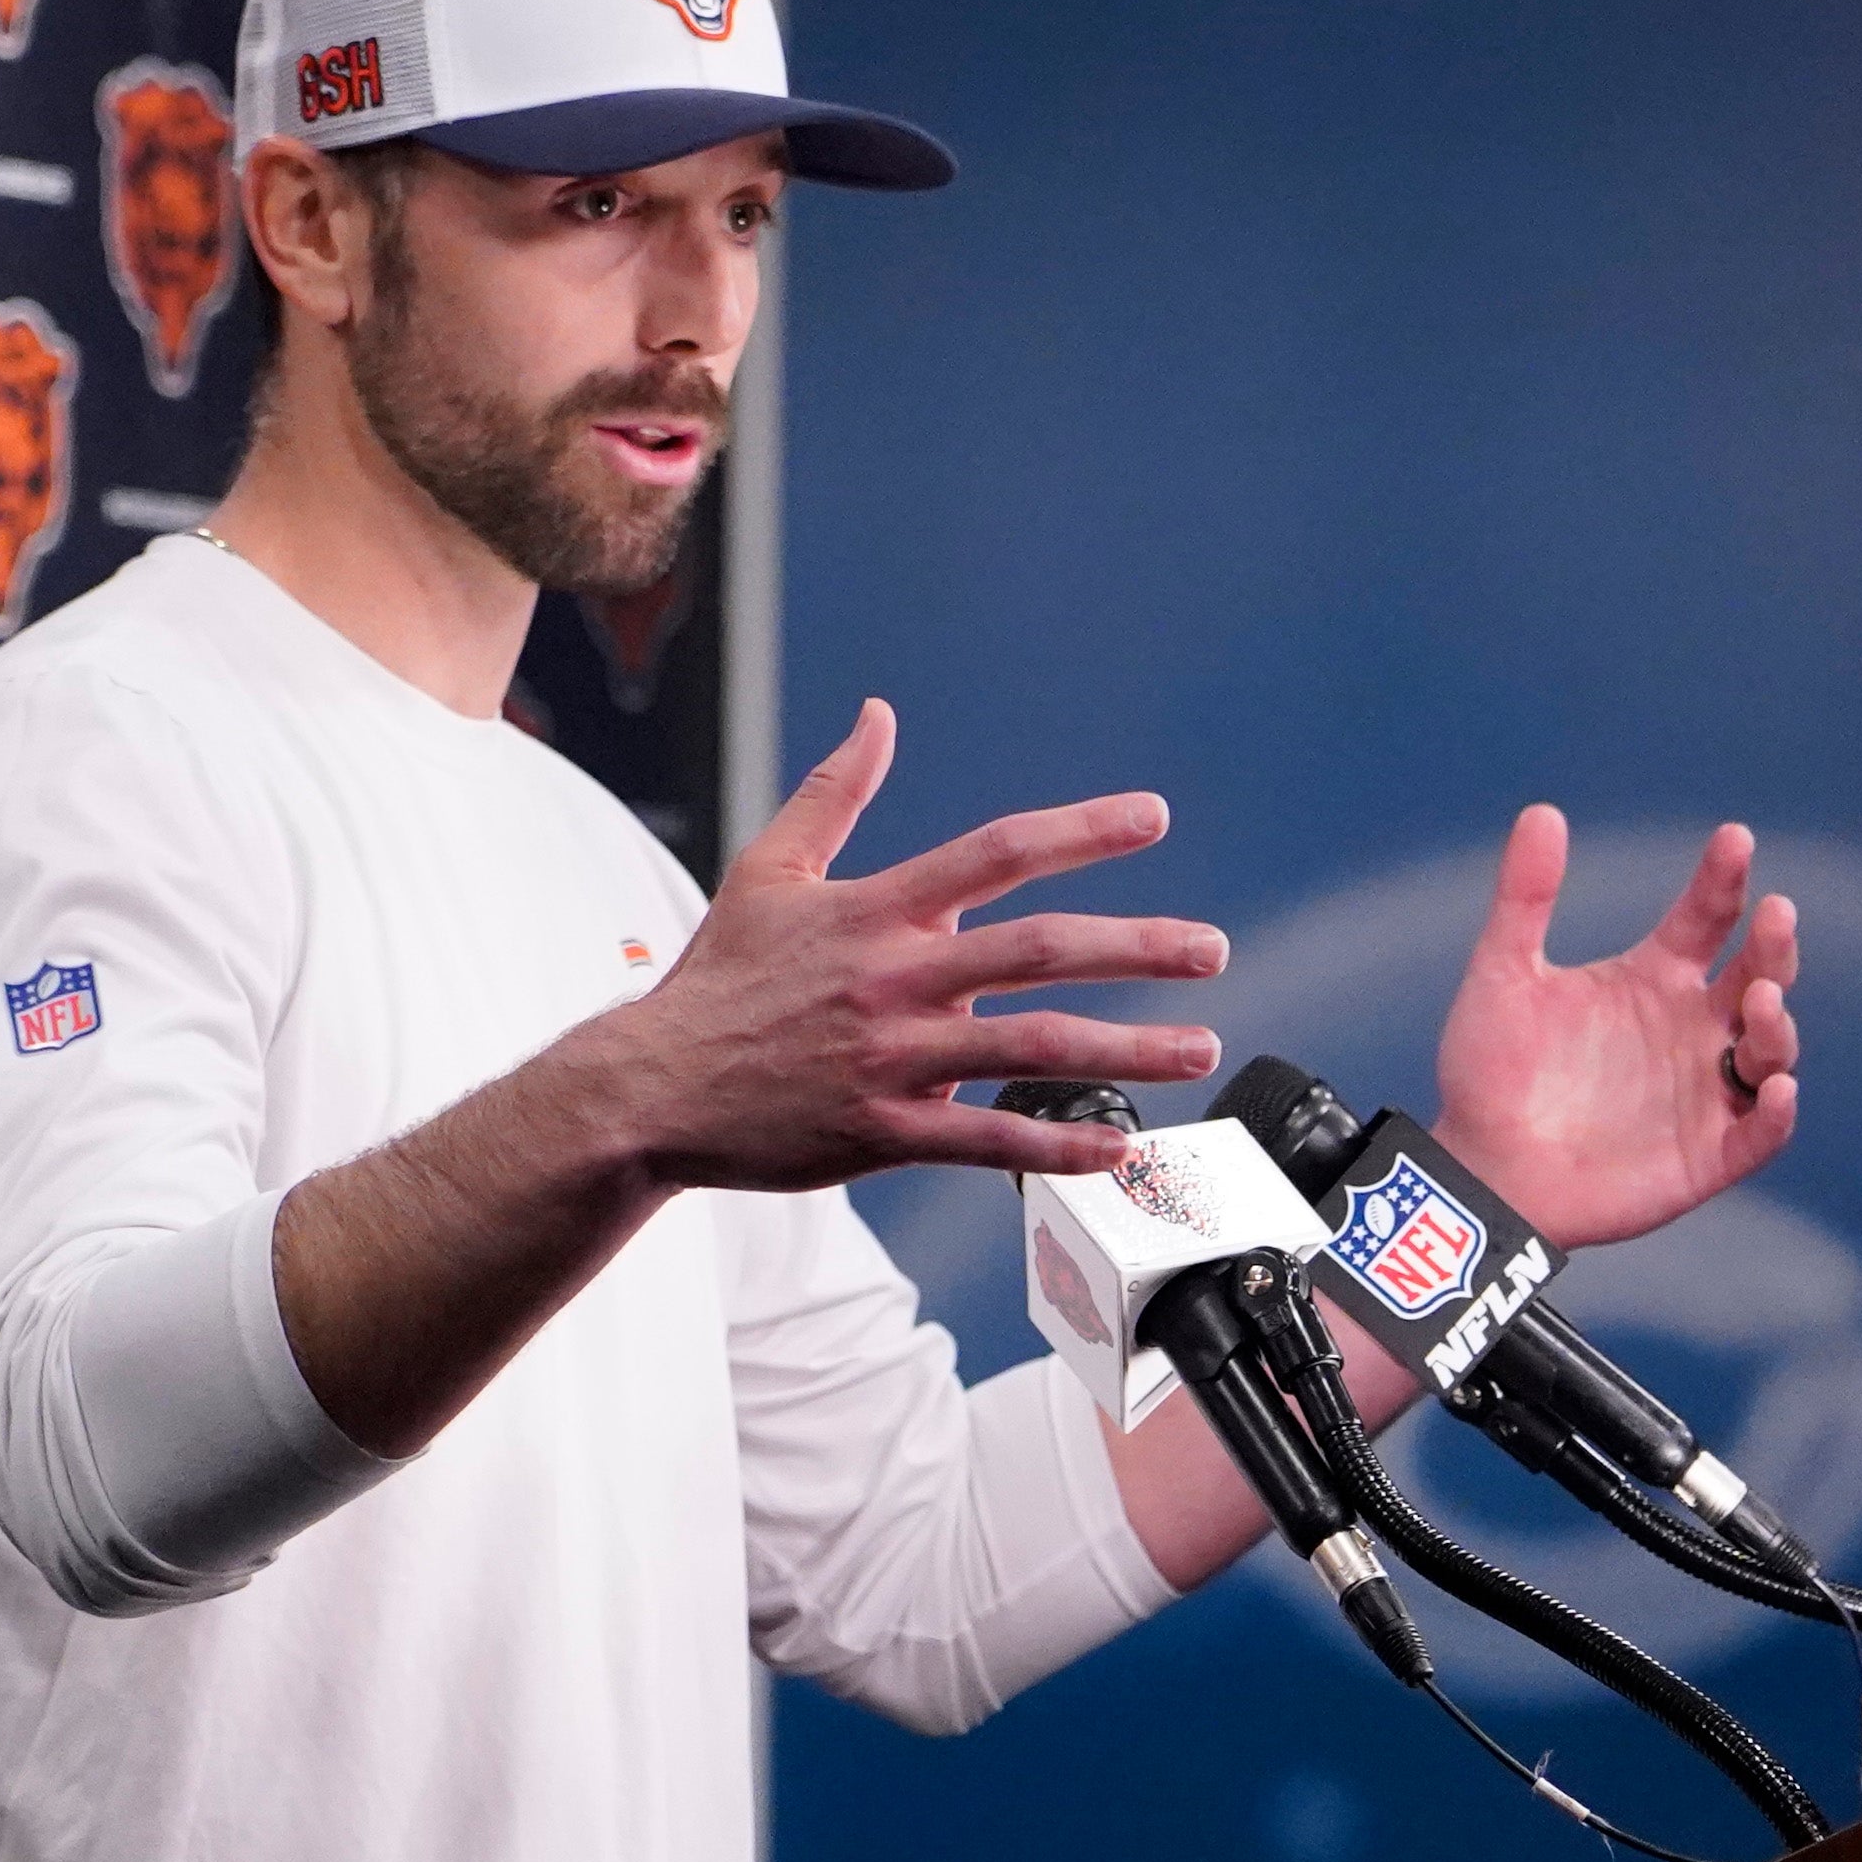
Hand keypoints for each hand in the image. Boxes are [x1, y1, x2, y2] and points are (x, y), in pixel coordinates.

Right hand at [591, 700, 1224, 1192]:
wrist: (650, 1088)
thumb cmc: (717, 981)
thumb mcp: (769, 870)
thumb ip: (834, 792)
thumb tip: (877, 716)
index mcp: (876, 909)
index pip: (998, 853)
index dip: (1081, 831)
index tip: (1151, 819)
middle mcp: (894, 979)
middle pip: (1039, 951)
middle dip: (1138, 947)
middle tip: (1210, 950)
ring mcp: (892, 1059)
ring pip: (1031, 1048)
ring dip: (1127, 1050)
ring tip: (1196, 1048)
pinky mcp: (882, 1132)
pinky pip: (987, 1140)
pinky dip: (1057, 1143)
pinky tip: (1117, 1144)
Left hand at [1429, 805, 1798, 1247]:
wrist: (1475, 1168)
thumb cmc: (1488, 1073)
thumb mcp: (1503, 975)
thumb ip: (1525, 898)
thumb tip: (1542, 812)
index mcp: (1653, 979)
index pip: (1708, 917)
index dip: (1725, 879)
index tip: (1734, 839)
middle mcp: (1690, 1028)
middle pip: (1756, 975)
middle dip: (1772, 946)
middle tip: (1774, 915)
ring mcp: (1704, 1092)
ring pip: (1769, 1050)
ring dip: (1775, 1024)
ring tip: (1756, 999)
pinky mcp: (1706, 1155)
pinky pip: (1760, 1133)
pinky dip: (1776, 1113)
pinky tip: (1776, 1088)